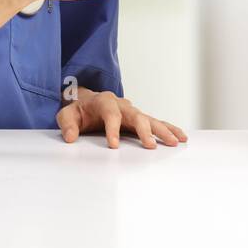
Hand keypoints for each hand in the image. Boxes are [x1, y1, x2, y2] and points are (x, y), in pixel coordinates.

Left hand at [56, 88, 187, 149]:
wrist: (86, 102)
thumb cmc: (79, 110)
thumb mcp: (67, 114)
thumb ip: (67, 124)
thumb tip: (70, 137)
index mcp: (104, 101)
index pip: (110, 113)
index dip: (112, 128)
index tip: (113, 145)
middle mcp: (122, 105)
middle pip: (136, 115)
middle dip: (144, 130)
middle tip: (150, 145)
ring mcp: (132, 112)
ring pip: (150, 119)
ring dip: (163, 130)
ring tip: (175, 142)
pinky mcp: (139, 120)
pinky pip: (156, 123)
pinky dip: (168, 129)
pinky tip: (181, 137)